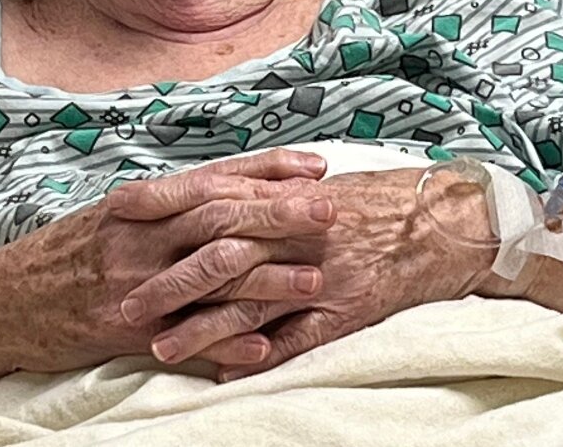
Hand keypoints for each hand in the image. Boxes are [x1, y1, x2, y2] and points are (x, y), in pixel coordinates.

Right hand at [0, 148, 338, 385]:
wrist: (0, 302)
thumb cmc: (66, 253)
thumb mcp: (114, 214)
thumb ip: (170, 203)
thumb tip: (232, 185)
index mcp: (138, 202)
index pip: (215, 178)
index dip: (269, 171)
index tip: (316, 166)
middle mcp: (137, 236)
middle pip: (220, 217)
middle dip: (280, 212)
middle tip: (331, 209)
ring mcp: (133, 284)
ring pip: (211, 275)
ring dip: (267, 278)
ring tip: (315, 278)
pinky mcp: (125, 330)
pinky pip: (185, 337)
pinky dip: (225, 342)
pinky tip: (263, 348)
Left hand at [109, 167, 496, 379]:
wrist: (447, 219)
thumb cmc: (379, 200)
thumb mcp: (317, 185)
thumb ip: (265, 195)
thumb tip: (209, 204)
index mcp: (286, 196)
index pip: (211, 198)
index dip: (162, 206)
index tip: (116, 214)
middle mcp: (298, 232)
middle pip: (218, 255)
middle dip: (167, 280)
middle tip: (121, 302)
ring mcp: (320, 274)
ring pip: (250, 303)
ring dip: (201, 328)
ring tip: (160, 348)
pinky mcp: (345, 310)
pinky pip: (296, 339)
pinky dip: (260, 358)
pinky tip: (226, 376)